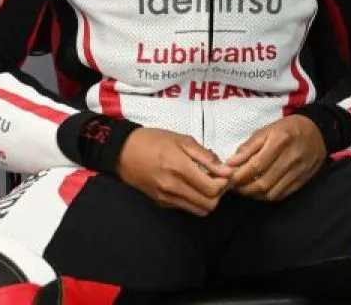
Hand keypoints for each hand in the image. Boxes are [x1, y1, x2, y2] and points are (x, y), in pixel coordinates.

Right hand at [115, 127, 233, 215]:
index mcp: (180, 168)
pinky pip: (185, 208)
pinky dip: (194, 200)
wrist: (124, 152)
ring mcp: (165, 198)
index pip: (213, 189)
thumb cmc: (155, 141)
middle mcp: (173, 187)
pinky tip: (191, 186)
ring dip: (207, 200)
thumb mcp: (183, 140)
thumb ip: (206, 157)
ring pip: (198, 211)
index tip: (224, 172)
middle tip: (217, 179)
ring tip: (206, 183)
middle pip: (209, 204)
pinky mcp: (160, 203)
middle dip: (218, 193)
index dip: (224, 183)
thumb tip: (226, 170)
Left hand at [225, 115, 326, 200]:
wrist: (317, 131)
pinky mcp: (303, 180)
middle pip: (263, 183)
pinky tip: (261, 190)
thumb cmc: (288, 129)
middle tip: (234, 186)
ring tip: (246, 188)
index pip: (255, 166)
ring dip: (254, 195)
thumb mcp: (266, 130)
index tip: (228, 178)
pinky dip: (268, 196)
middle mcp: (291, 157)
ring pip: (272, 193)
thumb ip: (248, 148)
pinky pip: (282, 195)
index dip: (239, 176)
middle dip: (244, 189)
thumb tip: (229, 164)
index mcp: (280, 140)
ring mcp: (299, 171)